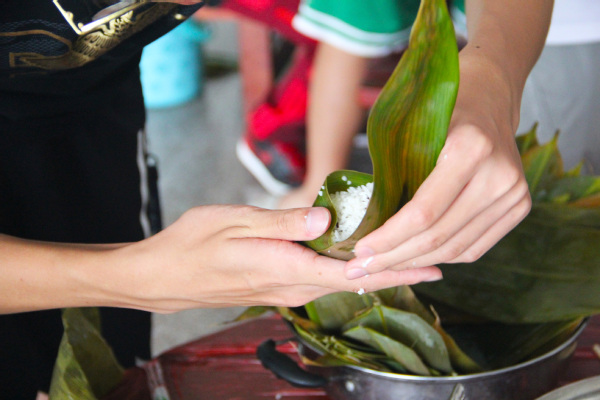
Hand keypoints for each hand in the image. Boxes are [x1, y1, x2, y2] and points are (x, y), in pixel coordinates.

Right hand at [106, 205, 440, 311]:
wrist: (164, 276)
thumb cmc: (194, 244)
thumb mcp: (235, 223)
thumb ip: (284, 223)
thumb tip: (328, 220)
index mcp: (287, 269)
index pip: (354, 273)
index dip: (395, 269)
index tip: (432, 267)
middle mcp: (293, 286)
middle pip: (355, 281)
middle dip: (395, 272)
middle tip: (434, 263)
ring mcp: (284, 290)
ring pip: (340, 282)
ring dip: (374, 272)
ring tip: (405, 259)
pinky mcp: (276, 286)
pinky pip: (321, 280)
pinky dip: (347, 270)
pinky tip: (356, 259)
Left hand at [345, 47, 531, 278]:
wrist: (491, 97)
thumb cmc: (442, 108)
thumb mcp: (412, 127)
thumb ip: (394, 172)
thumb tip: (363, 223)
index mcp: (470, 149)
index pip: (423, 213)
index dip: (389, 238)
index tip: (360, 250)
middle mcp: (499, 175)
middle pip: (438, 237)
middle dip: (394, 258)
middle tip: (362, 269)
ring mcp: (515, 193)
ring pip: (456, 248)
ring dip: (414, 263)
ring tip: (382, 267)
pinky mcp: (520, 206)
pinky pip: (473, 247)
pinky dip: (441, 257)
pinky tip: (414, 258)